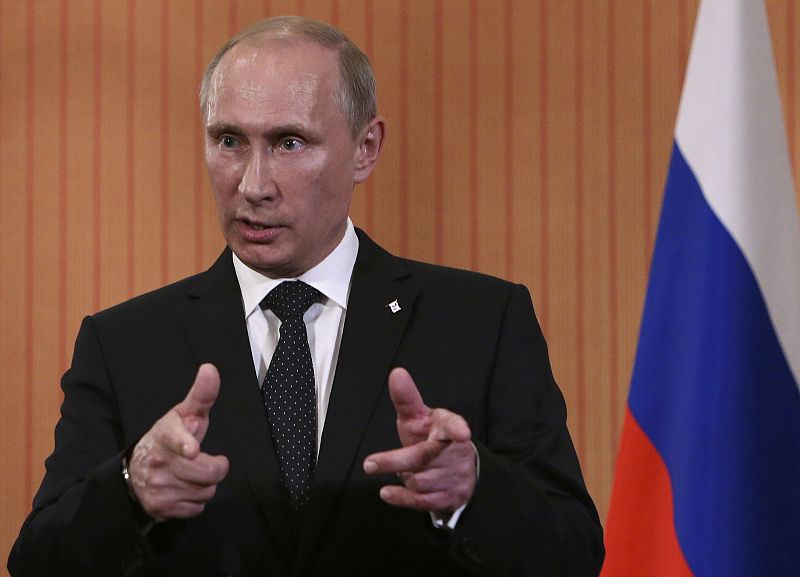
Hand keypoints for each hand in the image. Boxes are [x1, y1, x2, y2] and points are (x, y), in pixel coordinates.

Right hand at [128, 363, 229, 520]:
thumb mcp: (183, 415)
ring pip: (205, 492)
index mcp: (166, 435)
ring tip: (190, 474)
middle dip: (215, 468)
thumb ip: (201, 395)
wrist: (136, 471)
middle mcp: (160, 463)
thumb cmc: (169, 439)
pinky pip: (196, 508)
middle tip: (206, 460)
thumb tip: (210, 369)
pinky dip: (194, 500)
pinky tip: (183, 489)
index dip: (185, 444)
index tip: (192, 449)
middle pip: (207, 473)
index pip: (175, 439)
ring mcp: (159, 488)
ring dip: (204, 485)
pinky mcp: (161, 509)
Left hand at [363, 367, 475, 515]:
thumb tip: (397, 374)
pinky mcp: (447, 497)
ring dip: (402, 477)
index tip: (462, 432)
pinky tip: (387, 492)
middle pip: (424, 457)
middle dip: (396, 461)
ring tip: (398, 469)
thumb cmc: (432, 438)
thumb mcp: (420, 417)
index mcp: (448, 428)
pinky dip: (402, 498)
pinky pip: (422, 501)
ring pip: (420, 481)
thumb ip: (407, 398)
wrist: (456, 470)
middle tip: (370, 463)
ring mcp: (451, 477)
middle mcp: (453, 453)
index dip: (458, 428)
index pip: (453, 425)